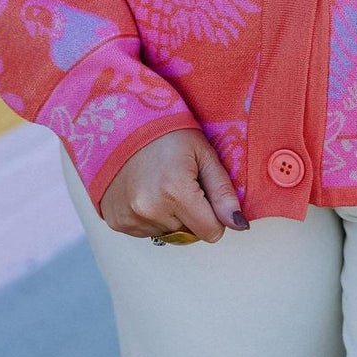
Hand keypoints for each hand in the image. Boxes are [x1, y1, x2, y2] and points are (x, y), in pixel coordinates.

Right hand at [97, 127, 249, 243]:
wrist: (121, 123)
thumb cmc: (167, 133)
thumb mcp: (203, 153)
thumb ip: (223, 191)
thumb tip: (240, 225)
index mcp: (175, 191)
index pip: (211, 233)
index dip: (214, 215)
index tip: (204, 192)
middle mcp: (150, 209)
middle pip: (189, 233)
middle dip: (190, 212)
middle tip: (179, 181)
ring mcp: (130, 217)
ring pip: (168, 233)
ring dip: (169, 215)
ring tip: (160, 183)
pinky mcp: (117, 221)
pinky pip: (146, 232)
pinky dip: (149, 217)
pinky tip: (144, 191)